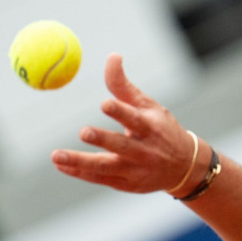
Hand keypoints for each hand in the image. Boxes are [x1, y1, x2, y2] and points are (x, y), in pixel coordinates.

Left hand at [51, 53, 193, 193]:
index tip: (105, 103)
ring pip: (105, 167)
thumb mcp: (148, 107)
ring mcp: (134, 170)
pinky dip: (79, 172)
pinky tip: (61, 165)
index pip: (135, 119)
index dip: (120, 111)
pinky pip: (99, 178)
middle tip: (83, 132)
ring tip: (57, 156)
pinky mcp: (125, 184)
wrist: (184, 167)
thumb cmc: (161, 130)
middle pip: (121, 146)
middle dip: (102, 140)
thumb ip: (124, 86)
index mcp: (150, 128)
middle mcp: (144, 151)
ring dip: (80, 162)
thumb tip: (112, 56)